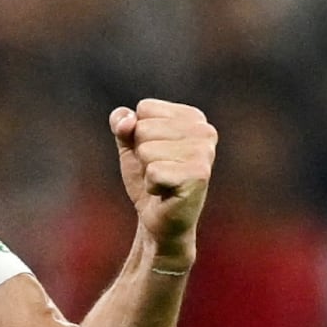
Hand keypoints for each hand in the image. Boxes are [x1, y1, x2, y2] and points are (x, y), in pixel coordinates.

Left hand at [110, 99, 216, 264]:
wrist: (158, 218)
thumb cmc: (147, 176)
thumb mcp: (129, 143)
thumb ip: (121, 122)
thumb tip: (127, 122)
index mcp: (193, 117)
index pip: (145, 108)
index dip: (138, 132)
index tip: (155, 151)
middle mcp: (205, 131)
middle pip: (143, 128)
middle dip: (141, 152)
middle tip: (158, 169)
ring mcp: (204, 153)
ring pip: (146, 149)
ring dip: (146, 169)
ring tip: (163, 180)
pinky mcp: (198, 176)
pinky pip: (153, 171)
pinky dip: (151, 185)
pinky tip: (165, 192)